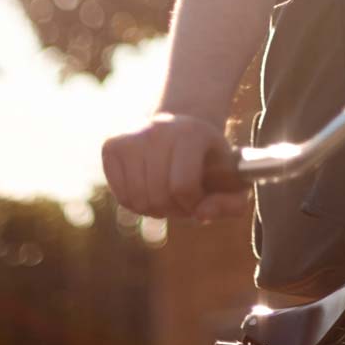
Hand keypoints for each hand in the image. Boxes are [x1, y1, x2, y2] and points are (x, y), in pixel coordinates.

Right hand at [100, 113, 247, 221]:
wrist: (182, 129)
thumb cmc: (209, 161)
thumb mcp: (232, 179)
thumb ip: (231, 203)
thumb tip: (202, 214)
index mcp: (191, 134)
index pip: (183, 187)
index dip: (192, 205)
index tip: (198, 200)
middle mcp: (158, 130)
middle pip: (157, 196)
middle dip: (173, 209)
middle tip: (182, 201)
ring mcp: (132, 136)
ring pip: (137, 199)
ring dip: (154, 209)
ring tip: (167, 195)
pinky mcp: (112, 145)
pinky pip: (121, 195)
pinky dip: (136, 203)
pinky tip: (149, 190)